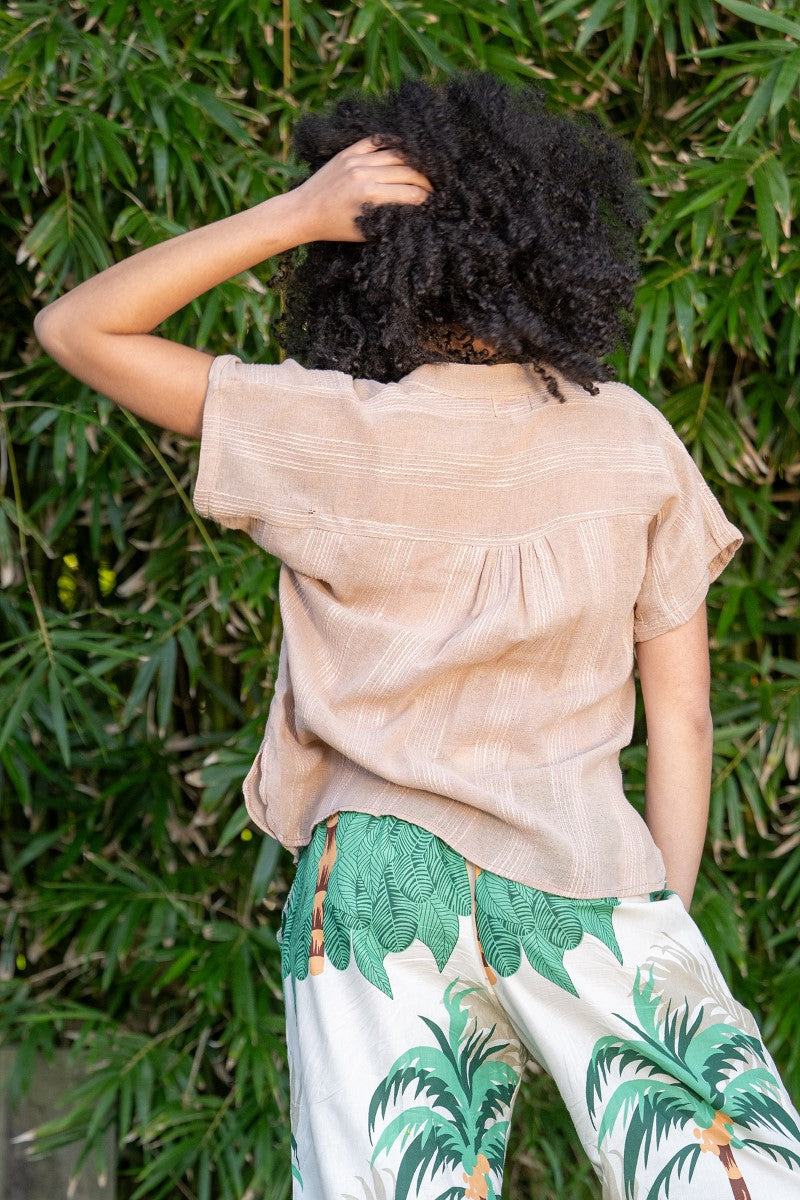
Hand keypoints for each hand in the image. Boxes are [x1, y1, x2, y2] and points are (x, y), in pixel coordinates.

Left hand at [294, 135, 433, 242]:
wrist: (304, 212)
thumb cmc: (335, 228)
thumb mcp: (365, 230)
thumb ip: (390, 219)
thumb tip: (416, 211)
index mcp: (369, 197)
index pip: (410, 193)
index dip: (426, 198)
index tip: (434, 202)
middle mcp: (364, 174)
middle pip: (407, 171)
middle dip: (425, 181)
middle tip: (434, 188)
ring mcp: (355, 160)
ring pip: (396, 155)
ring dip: (413, 163)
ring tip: (422, 171)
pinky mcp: (348, 152)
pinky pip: (376, 142)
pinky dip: (392, 145)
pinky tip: (404, 150)